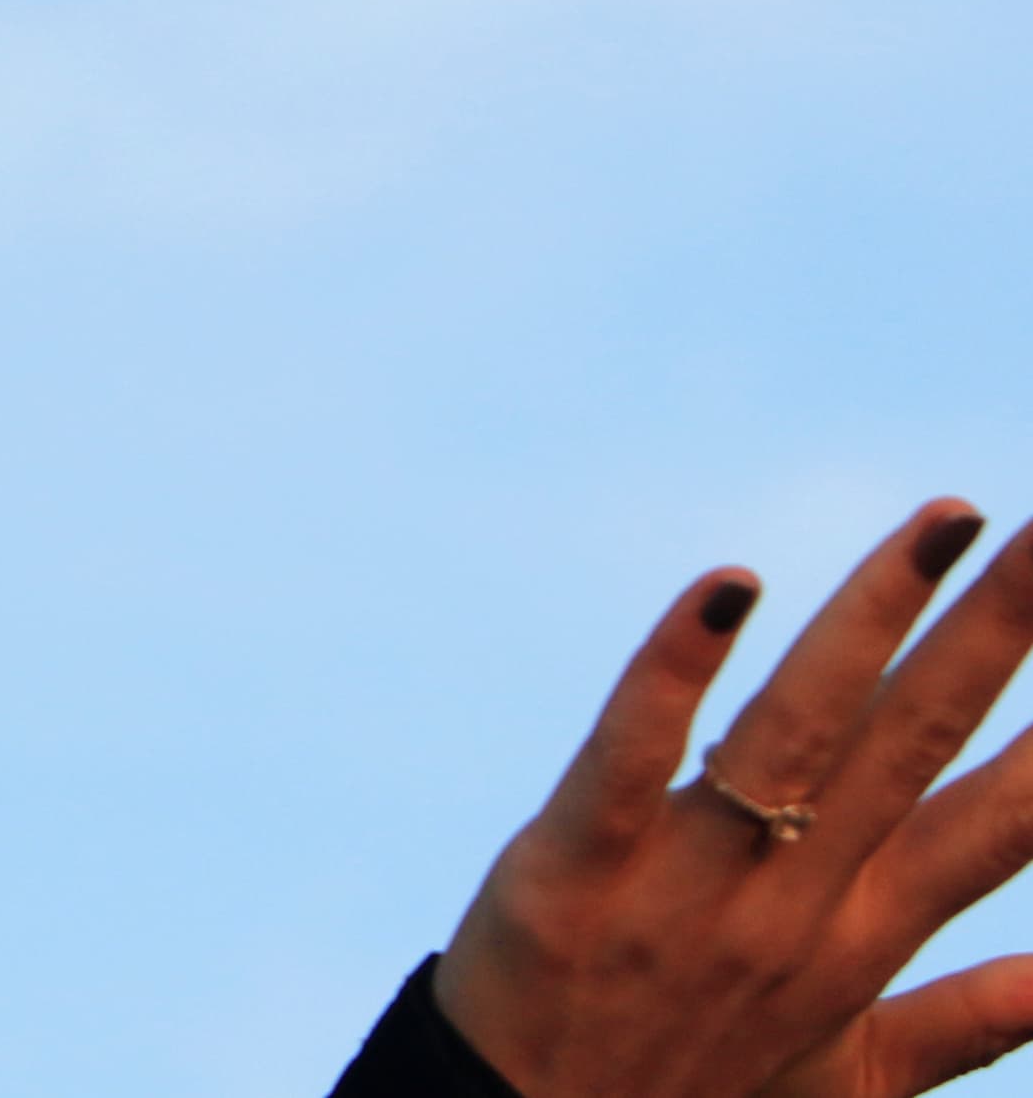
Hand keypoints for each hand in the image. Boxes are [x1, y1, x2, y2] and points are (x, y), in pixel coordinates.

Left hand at [439, 503, 1032, 1095]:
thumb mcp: (844, 1081)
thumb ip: (960, 1025)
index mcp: (862, 943)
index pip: (998, 822)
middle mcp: (795, 904)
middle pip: (918, 742)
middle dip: (1001, 634)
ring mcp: (689, 883)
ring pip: (801, 727)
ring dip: (875, 614)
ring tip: (945, 522)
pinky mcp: (575, 868)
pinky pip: (630, 751)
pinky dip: (675, 669)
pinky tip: (725, 589)